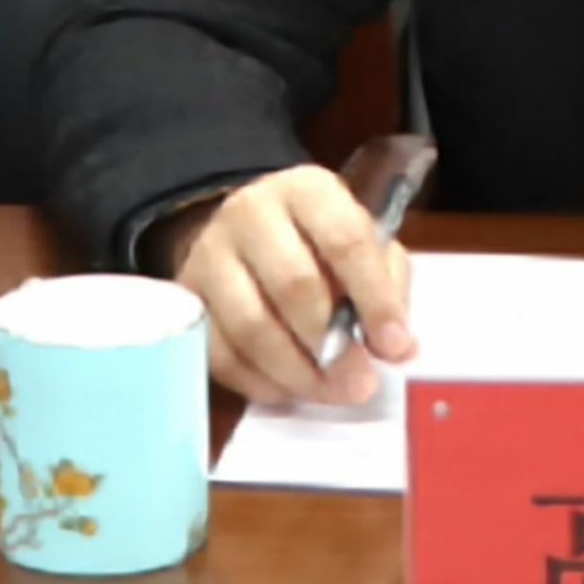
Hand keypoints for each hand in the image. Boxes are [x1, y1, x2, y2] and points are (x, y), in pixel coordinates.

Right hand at [165, 163, 419, 405]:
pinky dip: (260, 383)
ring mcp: (209, 256)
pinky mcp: (186, 300)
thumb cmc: (316, 240)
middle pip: (293, 286)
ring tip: (331, 393)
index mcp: (307, 190)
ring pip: (251, 328)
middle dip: (333, 346)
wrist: (241, 230)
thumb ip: (386, 285)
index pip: (345, 241)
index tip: (396, 346)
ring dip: (298, 374)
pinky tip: (290, 389)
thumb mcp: (362, 239)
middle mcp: (251, 214)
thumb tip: (397, 347)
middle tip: (361, 384)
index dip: (375, 300)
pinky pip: (221, 355)